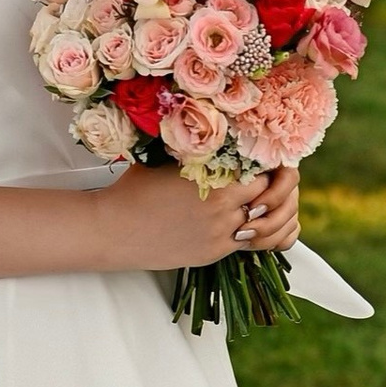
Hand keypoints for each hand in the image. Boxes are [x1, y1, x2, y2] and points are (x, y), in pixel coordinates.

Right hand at [104, 158, 299, 270]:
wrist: (112, 229)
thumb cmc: (135, 189)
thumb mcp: (169, 158)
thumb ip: (203, 150)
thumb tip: (226, 133)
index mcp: (215, 180)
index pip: (266, 170)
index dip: (268, 164)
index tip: (264, 161)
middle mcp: (223, 208)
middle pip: (271, 197)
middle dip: (273, 188)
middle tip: (267, 181)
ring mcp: (220, 234)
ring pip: (264, 223)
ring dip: (266, 213)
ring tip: (259, 202)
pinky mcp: (213, 253)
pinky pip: (248, 243)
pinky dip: (253, 231)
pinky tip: (246, 221)